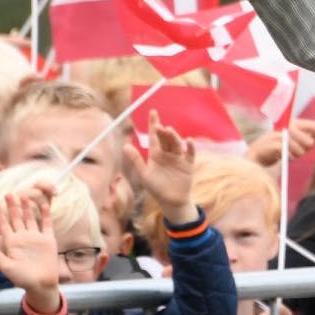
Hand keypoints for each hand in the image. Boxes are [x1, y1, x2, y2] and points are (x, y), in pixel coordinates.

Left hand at [0, 193, 60, 313]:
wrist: (41, 284)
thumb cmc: (22, 279)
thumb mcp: (7, 267)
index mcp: (12, 244)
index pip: (4, 225)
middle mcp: (23, 238)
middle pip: (16, 219)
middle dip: (12, 207)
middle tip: (8, 194)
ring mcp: (36, 238)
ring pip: (30, 219)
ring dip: (27, 208)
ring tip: (23, 195)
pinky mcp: (48, 240)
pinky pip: (46, 225)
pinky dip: (45, 215)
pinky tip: (43, 205)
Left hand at [122, 110, 197, 224]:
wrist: (171, 202)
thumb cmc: (156, 188)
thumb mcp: (144, 174)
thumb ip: (136, 160)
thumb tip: (124, 146)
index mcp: (156, 154)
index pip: (154, 136)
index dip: (153, 124)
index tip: (153, 112)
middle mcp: (167, 153)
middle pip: (165, 139)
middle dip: (163, 132)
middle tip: (159, 127)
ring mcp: (178, 158)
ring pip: (176, 144)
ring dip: (174, 137)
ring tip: (169, 131)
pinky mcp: (188, 165)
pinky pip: (190, 154)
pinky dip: (190, 147)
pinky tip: (189, 141)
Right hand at [247, 119, 314, 166]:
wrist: (255, 156)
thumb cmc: (275, 149)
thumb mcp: (291, 141)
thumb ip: (303, 138)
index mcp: (292, 122)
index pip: (313, 125)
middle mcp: (287, 125)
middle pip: (309, 141)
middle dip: (305, 150)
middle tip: (295, 152)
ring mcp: (280, 133)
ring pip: (300, 149)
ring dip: (295, 156)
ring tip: (285, 154)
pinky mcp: (274, 143)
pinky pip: (289, 154)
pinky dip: (287, 158)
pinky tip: (279, 157)